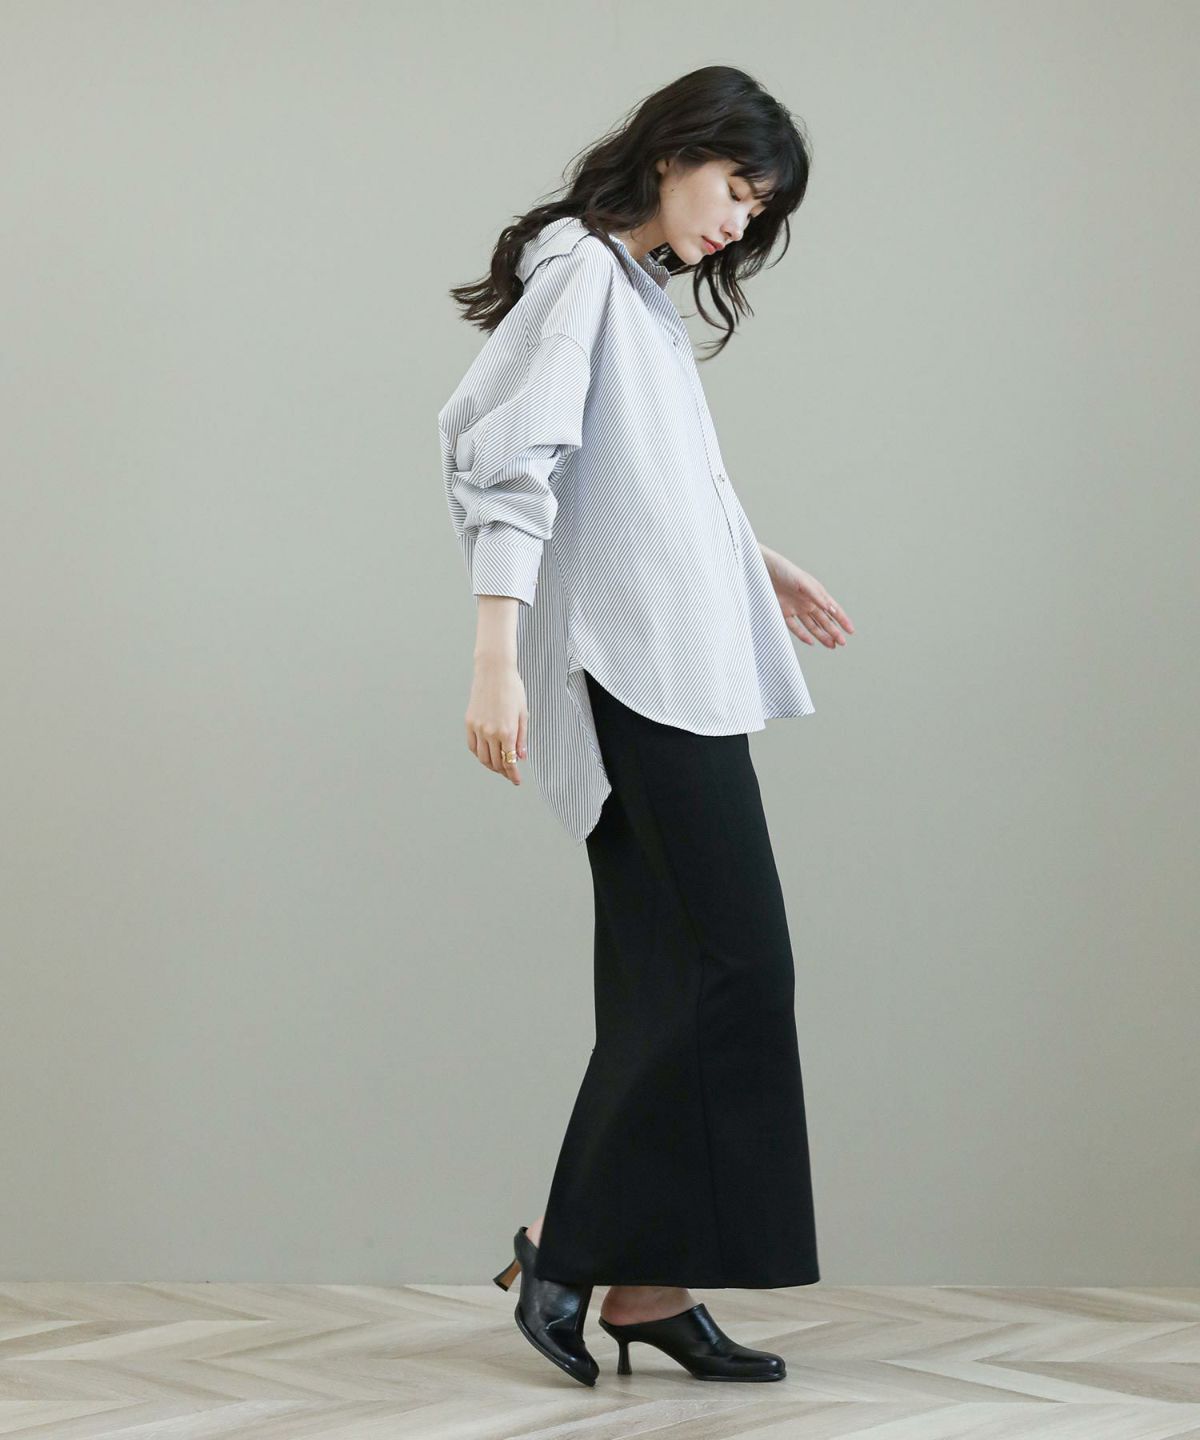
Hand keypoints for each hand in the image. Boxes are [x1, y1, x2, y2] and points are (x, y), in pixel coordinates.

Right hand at [465, 655, 527, 785]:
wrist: (494, 671)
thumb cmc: (512, 689)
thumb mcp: (523, 714)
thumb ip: (522, 738)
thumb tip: (521, 757)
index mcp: (507, 731)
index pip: (510, 761)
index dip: (513, 774)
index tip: (516, 780)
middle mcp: (491, 732)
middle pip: (496, 762)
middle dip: (503, 771)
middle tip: (509, 773)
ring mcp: (478, 728)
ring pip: (482, 757)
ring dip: (491, 765)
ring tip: (498, 766)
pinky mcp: (469, 722)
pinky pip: (472, 746)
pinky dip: (479, 754)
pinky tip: (486, 754)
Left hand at [759, 544, 854, 648]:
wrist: (763, 569)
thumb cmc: (785, 571)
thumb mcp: (803, 582)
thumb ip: (816, 596)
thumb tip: (830, 609)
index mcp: (816, 593)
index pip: (833, 609)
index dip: (842, 619)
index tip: (850, 630)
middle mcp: (808, 601)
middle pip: (824, 620)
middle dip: (834, 631)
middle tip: (842, 643)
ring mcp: (797, 608)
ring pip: (813, 625)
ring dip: (822, 635)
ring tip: (831, 646)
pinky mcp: (784, 612)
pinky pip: (795, 627)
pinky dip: (803, 635)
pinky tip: (811, 642)